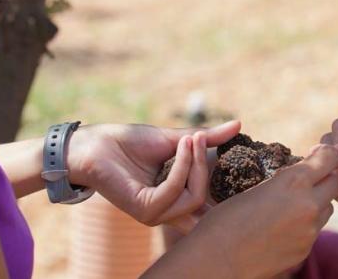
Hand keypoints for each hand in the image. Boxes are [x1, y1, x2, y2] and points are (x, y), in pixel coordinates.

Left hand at [66, 120, 240, 225]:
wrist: (98, 143)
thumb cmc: (130, 142)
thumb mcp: (176, 140)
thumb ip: (206, 139)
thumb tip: (239, 124)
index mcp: (176, 199)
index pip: (209, 209)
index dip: (226, 192)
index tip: (235, 159)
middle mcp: (168, 211)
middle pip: (205, 201)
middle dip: (206, 166)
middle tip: (201, 138)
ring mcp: (156, 213)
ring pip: (193, 197)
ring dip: (195, 163)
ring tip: (190, 140)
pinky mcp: (145, 210)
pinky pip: (175, 191)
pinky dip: (182, 166)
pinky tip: (180, 146)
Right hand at [188, 144, 337, 278]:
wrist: (215, 260)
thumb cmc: (225, 218)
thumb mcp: (256, 186)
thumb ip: (285, 179)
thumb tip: (302, 172)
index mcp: (294, 182)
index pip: (329, 157)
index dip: (325, 153)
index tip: (316, 154)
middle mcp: (308, 205)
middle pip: (334, 183)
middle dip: (324, 178)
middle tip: (306, 178)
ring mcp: (309, 231)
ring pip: (327, 208)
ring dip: (316, 202)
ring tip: (291, 204)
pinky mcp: (304, 250)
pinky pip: (314, 230)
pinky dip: (305, 225)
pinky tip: (281, 227)